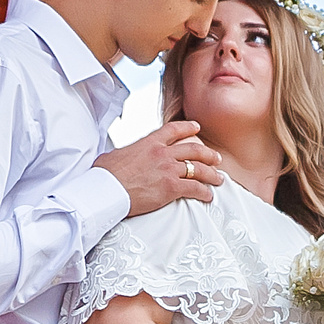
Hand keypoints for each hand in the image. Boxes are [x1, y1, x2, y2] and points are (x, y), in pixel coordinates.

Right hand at [95, 120, 225, 214]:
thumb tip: (122, 157)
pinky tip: (208, 196)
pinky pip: (194, 188)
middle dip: (208, 154)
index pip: (173, 130)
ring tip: (219, 179)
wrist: (106, 190)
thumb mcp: (114, 155)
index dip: (188, 128)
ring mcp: (168, 170)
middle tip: (216, 158)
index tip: (196, 127)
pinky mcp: (171, 188)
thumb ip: (126, 153)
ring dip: (211, 174)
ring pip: (198, 169)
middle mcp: (162, 153)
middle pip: (193, 150)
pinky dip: (204, 192)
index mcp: (148, 143)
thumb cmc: (105, 175)